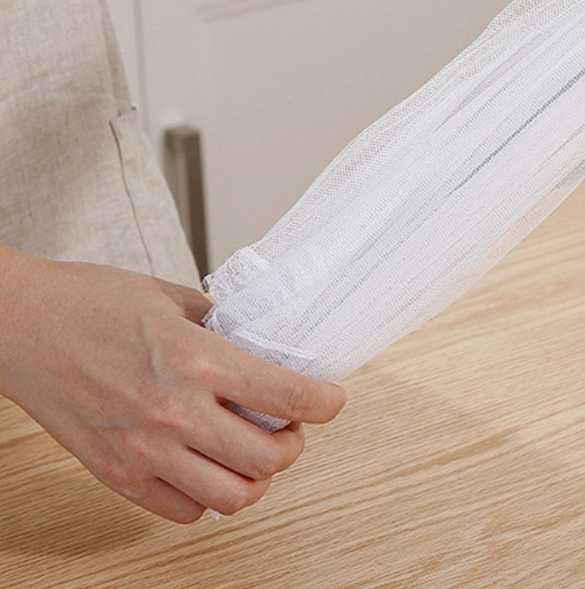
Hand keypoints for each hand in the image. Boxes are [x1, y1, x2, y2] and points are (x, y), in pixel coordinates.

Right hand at [0, 244, 344, 522]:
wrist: (19, 326)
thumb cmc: (90, 302)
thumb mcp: (171, 297)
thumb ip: (220, 324)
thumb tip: (258, 341)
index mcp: (195, 358)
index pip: (286, 395)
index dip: (325, 402)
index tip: (332, 400)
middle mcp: (174, 411)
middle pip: (268, 458)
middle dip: (296, 445)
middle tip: (292, 427)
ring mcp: (144, 450)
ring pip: (232, 496)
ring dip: (257, 478)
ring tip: (254, 452)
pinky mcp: (116, 474)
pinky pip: (182, 509)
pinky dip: (208, 495)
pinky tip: (208, 465)